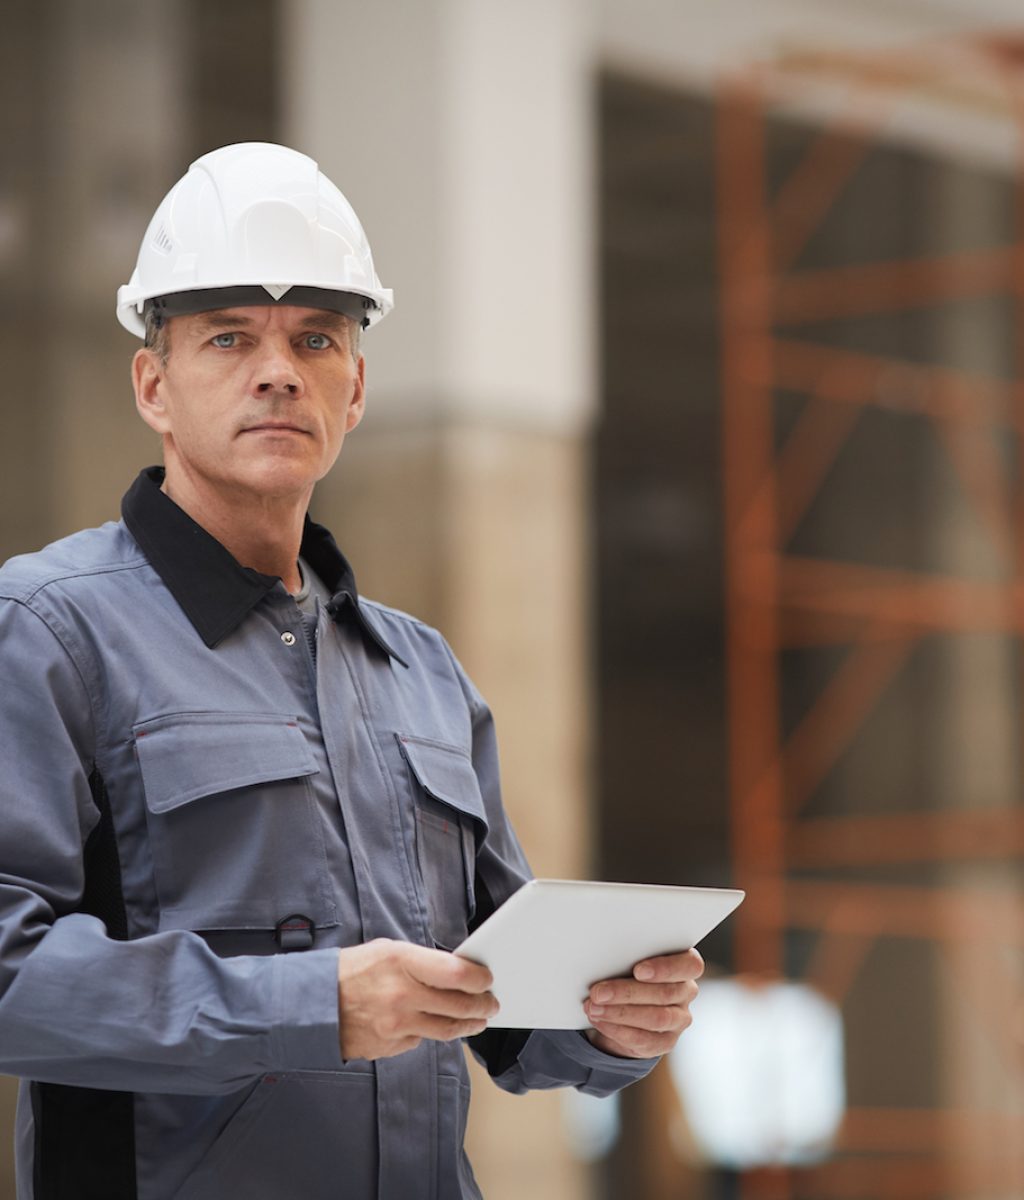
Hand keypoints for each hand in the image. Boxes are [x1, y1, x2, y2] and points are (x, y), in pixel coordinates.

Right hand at [337, 939, 497, 1060]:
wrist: (312, 1004)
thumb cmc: (352, 971)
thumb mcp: (388, 951)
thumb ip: (422, 962)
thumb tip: (457, 973)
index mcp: (402, 962)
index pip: (457, 973)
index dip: (479, 979)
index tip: (487, 980)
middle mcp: (401, 995)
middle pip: (458, 1006)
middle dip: (482, 1006)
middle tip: (492, 1004)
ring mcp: (395, 1025)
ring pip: (446, 1030)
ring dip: (467, 1026)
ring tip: (477, 1020)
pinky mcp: (389, 1046)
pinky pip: (420, 1041)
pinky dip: (429, 1032)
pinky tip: (431, 1024)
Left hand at [583, 948, 703, 1058]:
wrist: (628, 1006)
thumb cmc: (630, 972)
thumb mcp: (631, 960)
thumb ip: (629, 957)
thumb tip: (603, 959)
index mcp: (685, 965)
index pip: (690, 965)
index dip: (665, 968)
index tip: (638, 971)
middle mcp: (686, 992)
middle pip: (665, 993)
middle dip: (627, 993)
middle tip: (598, 992)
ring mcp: (679, 1019)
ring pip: (656, 1018)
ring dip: (620, 1014)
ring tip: (594, 1008)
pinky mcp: (666, 1042)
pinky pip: (645, 1040)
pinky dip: (618, 1031)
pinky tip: (600, 1022)